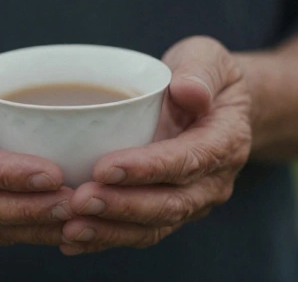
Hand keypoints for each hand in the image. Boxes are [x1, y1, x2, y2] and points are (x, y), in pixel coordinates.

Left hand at [59, 36, 251, 254]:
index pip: (190, 159)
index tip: (105, 167)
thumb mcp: (209, 57)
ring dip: (112, 229)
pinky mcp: (171, 212)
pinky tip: (73, 240)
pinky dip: (107, 238)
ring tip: (71, 226)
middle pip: (172, 203)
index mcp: (227, 140)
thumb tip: (189, 91)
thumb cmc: (206, 76)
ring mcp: (194, 201)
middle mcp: (214, 180)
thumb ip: (200, 71)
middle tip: (80, 200)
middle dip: (123, 205)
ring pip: (155, 226)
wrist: (216, 104)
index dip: (149, 168)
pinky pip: (141, 232)